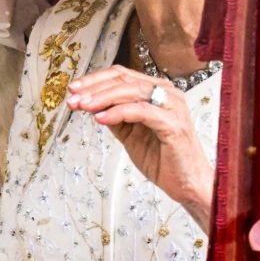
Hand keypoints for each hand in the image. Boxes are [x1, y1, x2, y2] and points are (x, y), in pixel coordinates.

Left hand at [65, 65, 212, 232]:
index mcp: (157, 90)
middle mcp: (167, 92)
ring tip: (82, 106)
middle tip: (72, 98)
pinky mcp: (174, 124)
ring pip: (131, 91)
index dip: (94, 80)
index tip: (72, 89)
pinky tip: (100, 119)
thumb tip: (87, 103)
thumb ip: (113, 115)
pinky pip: (141, 111)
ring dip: (102, 98)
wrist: (187, 185)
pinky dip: (118, 112)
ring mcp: (172, 106)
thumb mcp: (130, 133)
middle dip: (93, 88)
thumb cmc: (163, 159)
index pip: (121, 75)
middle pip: (123, 79)